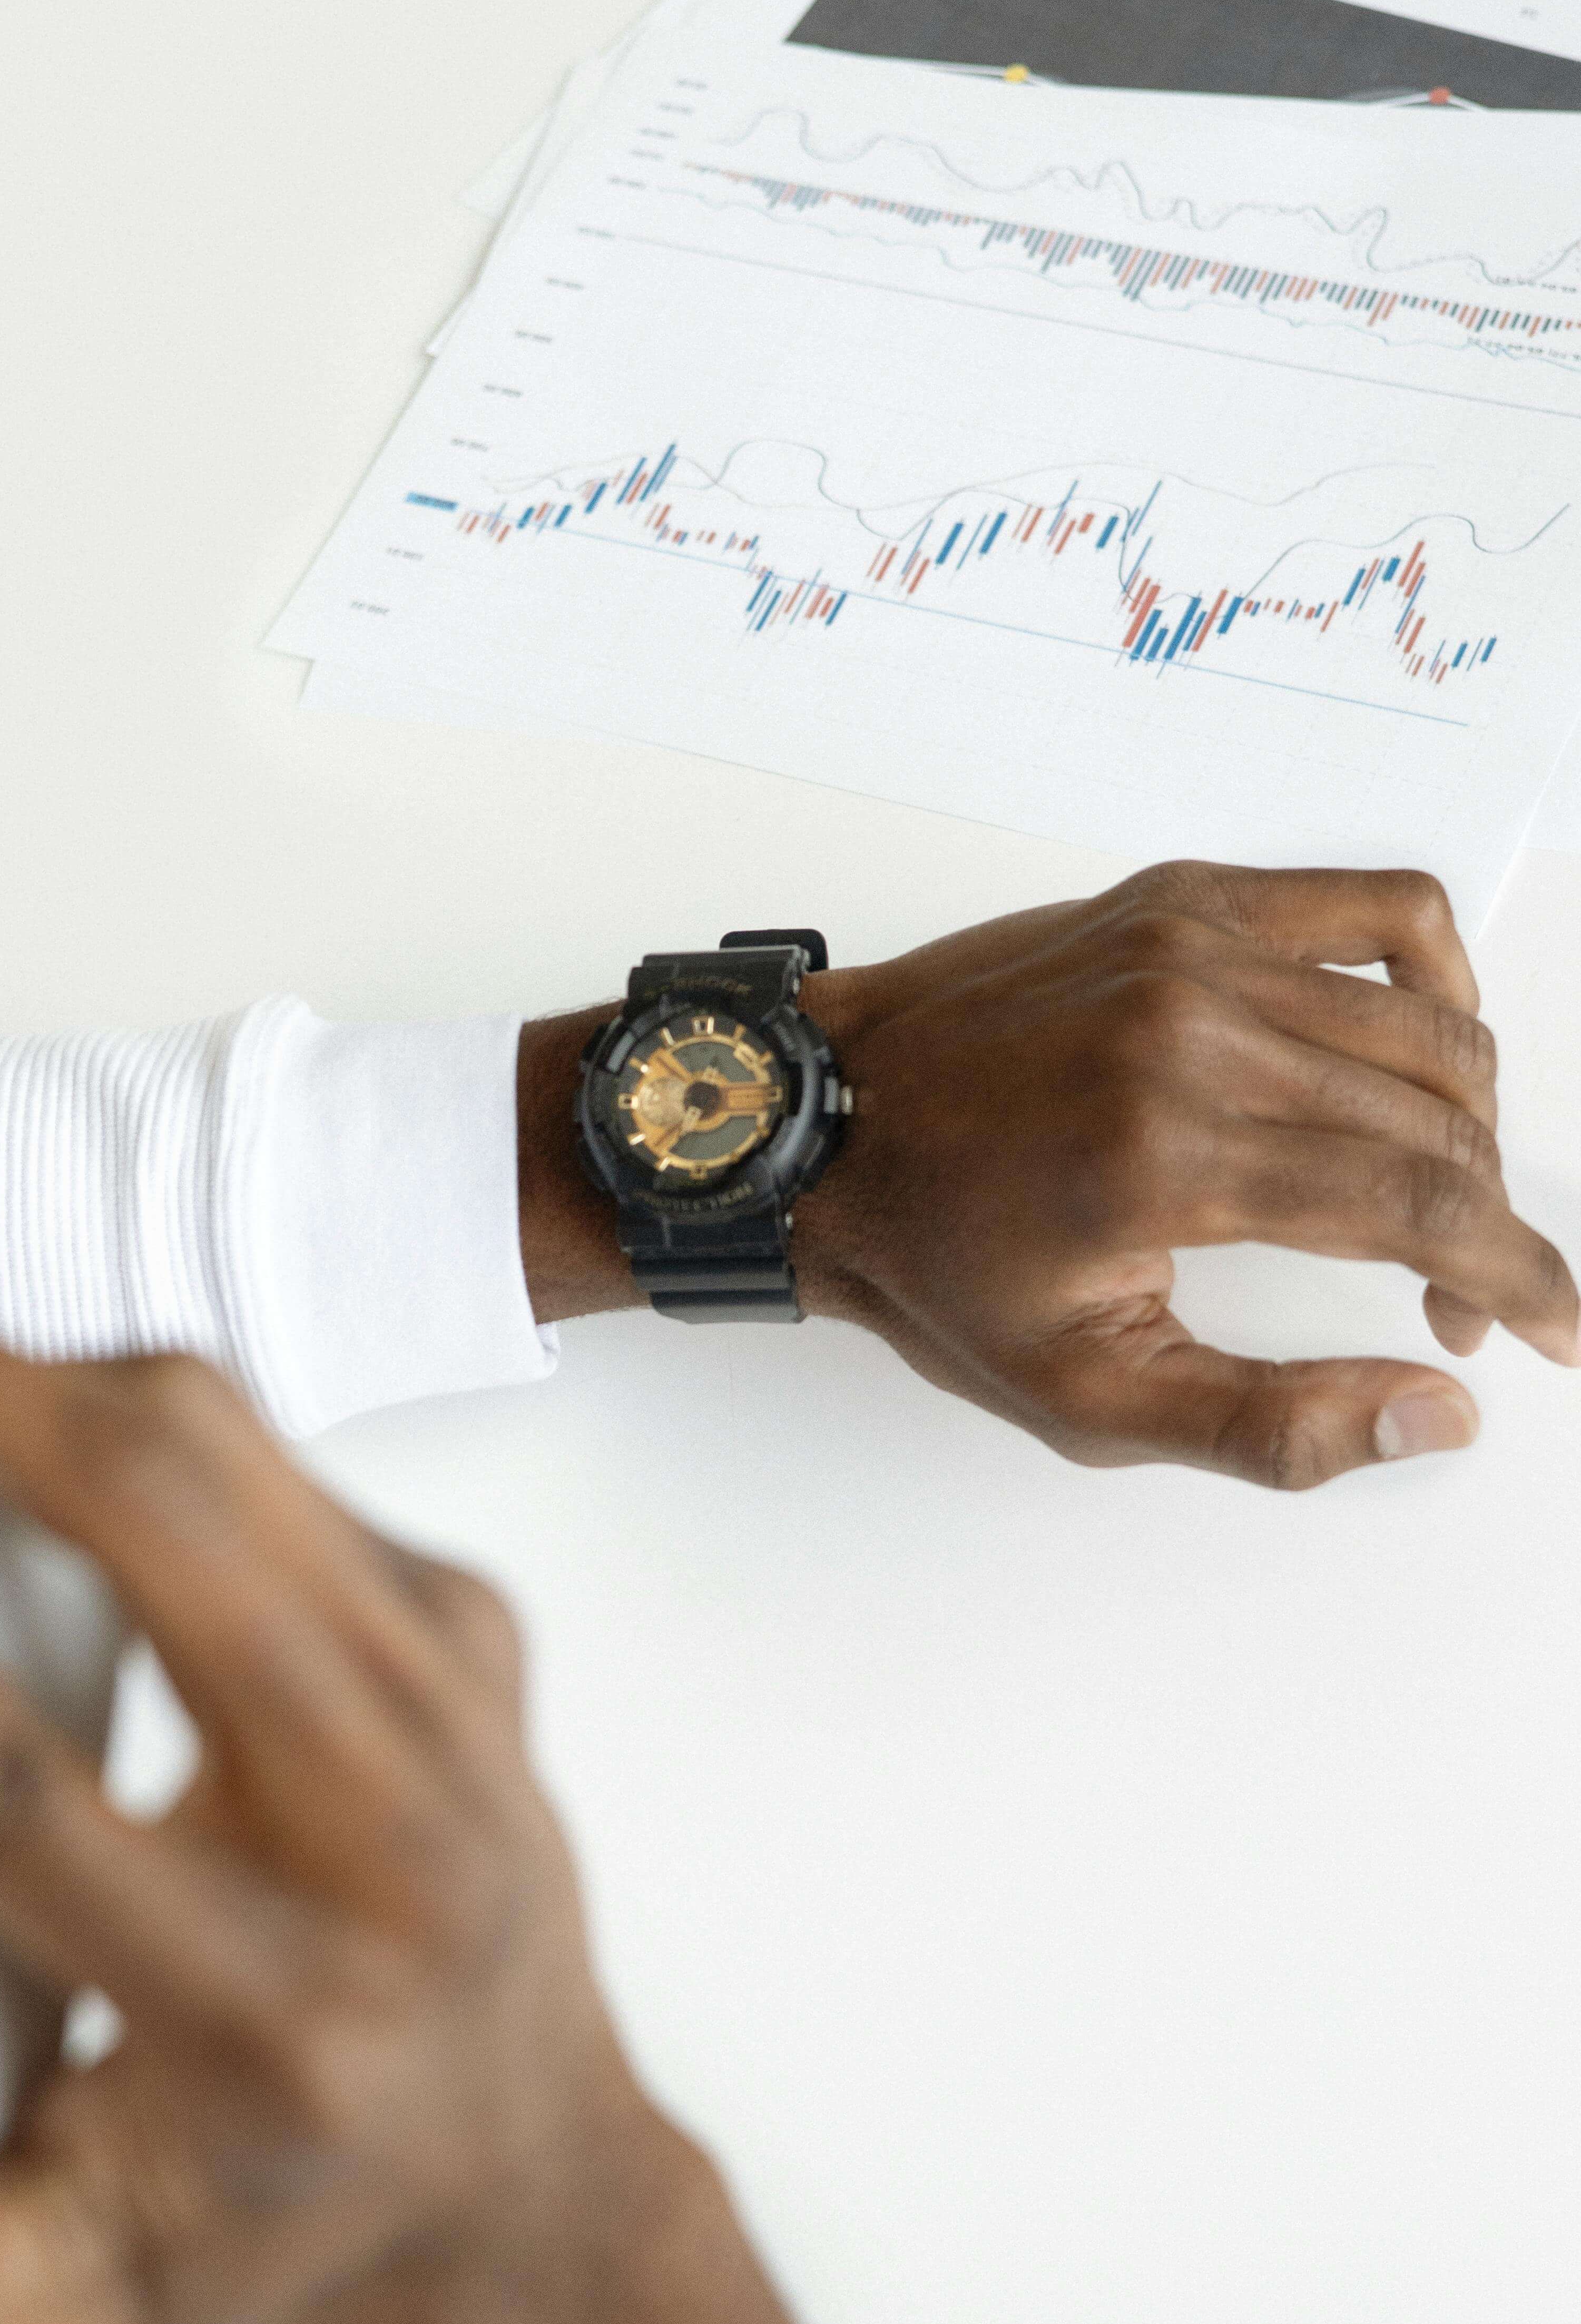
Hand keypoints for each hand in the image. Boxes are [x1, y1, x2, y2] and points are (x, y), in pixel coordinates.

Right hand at [0, 1319, 861, 2323]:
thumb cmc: (249, 2234)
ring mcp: (458, 1707)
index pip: (18, 1791)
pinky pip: (279, 1464)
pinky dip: (140, 1431)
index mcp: (270, 2028)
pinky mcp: (473, 1626)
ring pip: (229, 1443)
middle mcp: (396, 1846)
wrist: (511, 2195)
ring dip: (42, 1382)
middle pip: (165, 1526)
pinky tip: (48, 1477)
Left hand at [519, 862, 1578, 1489]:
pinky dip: (1433, 979)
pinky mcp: (1180, 897)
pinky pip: (1372, 906)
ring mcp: (1191, 944)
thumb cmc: (938, 1266)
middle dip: (1487, 1224)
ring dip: (1468, 1124)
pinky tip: (1422, 1053)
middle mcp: (1195, 1029)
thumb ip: (1273, 1426)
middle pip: (1438, 1120)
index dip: (1523, 1276)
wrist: (817, 1132)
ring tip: (1432, 1204)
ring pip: (1426, 1024)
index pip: (1424, 1208)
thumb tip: (1442, 1414)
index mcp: (1171, 1154)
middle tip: (1459, 1299)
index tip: (1560, 1331)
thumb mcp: (1087, 1398)